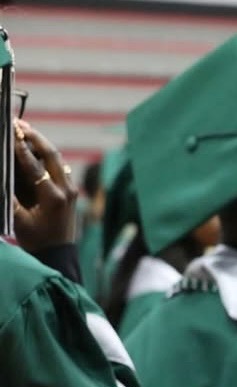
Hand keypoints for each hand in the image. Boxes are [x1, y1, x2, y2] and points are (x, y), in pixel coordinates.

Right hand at [13, 120, 77, 250]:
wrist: (58, 254)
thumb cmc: (36, 239)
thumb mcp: (17, 219)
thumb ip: (7, 197)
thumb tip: (2, 175)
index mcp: (53, 197)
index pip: (34, 165)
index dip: (20, 146)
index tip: (11, 131)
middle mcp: (66, 190)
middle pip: (52, 154)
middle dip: (35, 137)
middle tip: (18, 123)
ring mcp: (71, 190)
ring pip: (57, 159)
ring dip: (41, 144)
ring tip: (24, 130)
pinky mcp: (71, 191)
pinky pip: (59, 167)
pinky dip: (46, 156)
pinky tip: (34, 148)